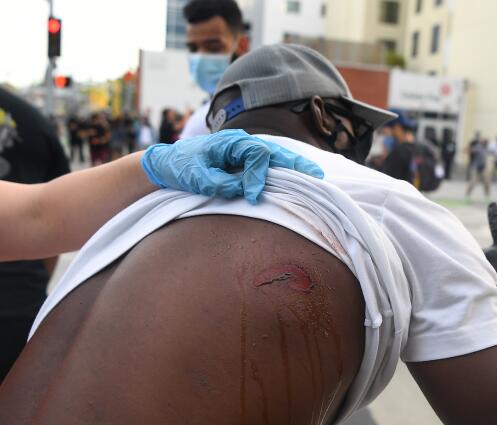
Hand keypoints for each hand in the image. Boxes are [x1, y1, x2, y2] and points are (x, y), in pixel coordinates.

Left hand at [140, 129, 323, 203]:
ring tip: (315, 176)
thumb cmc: (180, 168)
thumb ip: (220, 183)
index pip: (256, 154)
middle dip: (295, 164)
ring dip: (294, 166)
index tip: (253, 196)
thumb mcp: (196, 177)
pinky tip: (298, 176)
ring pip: (275, 156)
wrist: (166, 164)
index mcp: (229, 142)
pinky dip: (284, 169)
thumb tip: (244, 189)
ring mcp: (243, 151)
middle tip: (315, 177)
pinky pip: (269, 164)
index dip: (259, 176)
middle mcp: (240, 143)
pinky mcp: (243, 162)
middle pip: (275, 151)